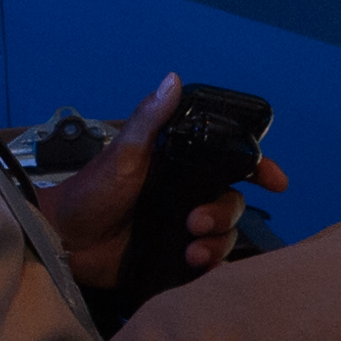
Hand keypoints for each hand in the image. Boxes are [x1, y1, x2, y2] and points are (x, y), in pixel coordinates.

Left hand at [33, 73, 291, 291]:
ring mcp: (181, 227)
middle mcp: (186, 194)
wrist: (64, 239)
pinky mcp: (173, 258)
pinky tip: (192, 261)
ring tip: (192, 247)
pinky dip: (209, 262)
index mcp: (179, 165)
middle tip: (195, 222)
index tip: (276, 182)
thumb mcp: (122, 153)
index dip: (257, 169)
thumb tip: (173, 78)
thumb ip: (149, 119)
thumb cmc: (90, 191)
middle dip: (225, 212)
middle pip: (232, 201)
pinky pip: (208, 261)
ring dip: (218, 240)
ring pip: (224, 233)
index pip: (229, 163)